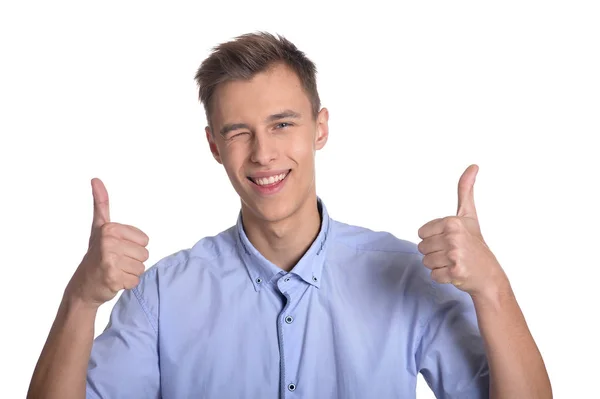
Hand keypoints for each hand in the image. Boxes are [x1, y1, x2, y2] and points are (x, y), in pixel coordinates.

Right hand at [65, 178, 149, 307]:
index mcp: (110, 228)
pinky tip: (114, 280)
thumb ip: (101, 203)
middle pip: (145, 254)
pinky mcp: (112, 277)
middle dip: (132, 260)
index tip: (117, 248)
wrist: (82, 286)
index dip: (134, 246)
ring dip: (130, 272)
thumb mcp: (99, 227)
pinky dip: (127, 283)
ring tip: (114, 270)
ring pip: (141, 268)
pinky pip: (135, 280)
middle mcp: (108, 242)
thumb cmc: (96, 254)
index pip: (145, 240)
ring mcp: (109, 260)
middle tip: (115, 261)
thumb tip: (95, 179)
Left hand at [417, 164, 507, 295]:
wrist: (490, 275)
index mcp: (452, 222)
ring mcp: (454, 255)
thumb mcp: (469, 215)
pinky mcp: (454, 272)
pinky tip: (456, 273)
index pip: (421, 233)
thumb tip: (473, 166)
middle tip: (453, 253)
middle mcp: (453, 236)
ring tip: (454, 262)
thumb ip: (465, 190)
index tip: (450, 240)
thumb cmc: (476, 244)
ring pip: (426, 262)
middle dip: (435, 253)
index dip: (433, 239)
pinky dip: (442, 277)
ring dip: (438, 265)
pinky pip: (433, 275)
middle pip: (421, 248)